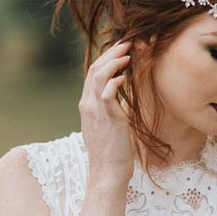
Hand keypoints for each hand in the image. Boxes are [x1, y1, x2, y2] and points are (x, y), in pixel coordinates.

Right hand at [78, 39, 133, 186]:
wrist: (107, 173)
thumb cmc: (112, 152)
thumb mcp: (108, 126)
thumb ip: (110, 110)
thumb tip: (119, 100)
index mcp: (87, 105)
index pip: (93, 73)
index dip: (106, 57)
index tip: (121, 48)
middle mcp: (88, 105)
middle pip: (95, 69)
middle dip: (111, 53)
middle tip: (127, 42)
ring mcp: (96, 111)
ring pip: (98, 76)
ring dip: (114, 62)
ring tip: (128, 54)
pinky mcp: (108, 119)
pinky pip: (106, 93)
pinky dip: (115, 81)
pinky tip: (124, 76)